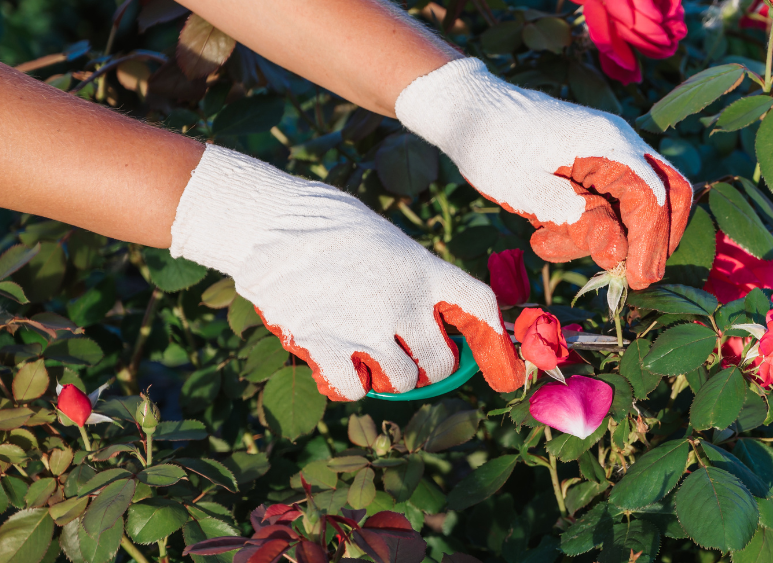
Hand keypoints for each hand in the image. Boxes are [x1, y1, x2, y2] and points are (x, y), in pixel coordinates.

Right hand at [169, 145, 523, 399]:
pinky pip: (353, 389)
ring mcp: (366, 327)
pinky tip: (340, 365)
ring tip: (370, 354)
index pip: (480, 308)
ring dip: (390, 377)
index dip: (495, 343)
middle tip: (411, 357)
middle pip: (442, 363)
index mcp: (426, 269)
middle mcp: (405, 303)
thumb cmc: (331, 226)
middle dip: (431, 368)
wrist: (270, 219)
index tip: (502, 369)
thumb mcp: (390, 243)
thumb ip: (415, 283)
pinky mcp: (326, 344)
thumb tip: (434, 324)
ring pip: (401, 382)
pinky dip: (350, 385)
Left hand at [395, 58, 692, 289]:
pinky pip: (617, 196)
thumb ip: (577, 219)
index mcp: (607, 144)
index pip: (652, 199)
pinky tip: (547, 233)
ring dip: (614, 234)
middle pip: (671, 192)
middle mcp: (621, 141)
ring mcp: (612, 147)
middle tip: (631, 276)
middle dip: (657, 239)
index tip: (635, 281)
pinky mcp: (598, 158)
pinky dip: (595, 223)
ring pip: (645, 198)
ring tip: (552, 244)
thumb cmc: (491, 146)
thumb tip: (619, 251)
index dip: (650, 244)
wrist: (470, 107)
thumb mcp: (527, 190)